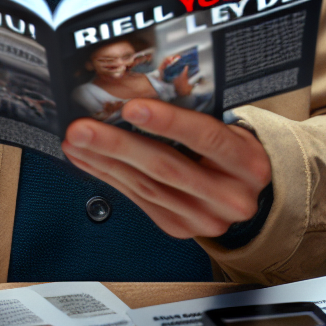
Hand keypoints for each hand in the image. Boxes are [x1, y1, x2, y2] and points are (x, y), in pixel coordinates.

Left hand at [61, 99, 270, 238]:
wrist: (247, 194)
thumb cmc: (234, 155)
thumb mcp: (232, 132)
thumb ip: (198, 119)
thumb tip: (141, 97)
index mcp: (248, 164)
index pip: (207, 138)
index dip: (168, 122)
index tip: (132, 108)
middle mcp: (229, 196)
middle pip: (168, 168)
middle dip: (119, 146)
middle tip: (85, 128)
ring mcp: (203, 217)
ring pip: (147, 187)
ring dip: (105, 162)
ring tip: (78, 142)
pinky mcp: (180, 227)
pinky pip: (139, 200)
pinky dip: (110, 177)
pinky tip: (90, 161)